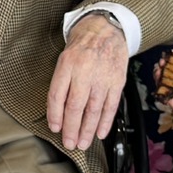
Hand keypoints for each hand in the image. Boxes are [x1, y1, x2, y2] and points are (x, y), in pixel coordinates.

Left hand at [46, 13, 128, 150]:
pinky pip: (111, 106)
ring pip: (94, 109)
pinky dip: (105, 122)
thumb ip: (62, 83)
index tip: (55, 128)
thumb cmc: (82, 46)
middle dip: (71, 129)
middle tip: (69, 143)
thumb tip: (58, 112)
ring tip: (83, 143)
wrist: (106, 29)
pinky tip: (100, 133)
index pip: (57, 95)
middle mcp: (84, 71)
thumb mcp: (65, 58)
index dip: (55, 115)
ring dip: (88, 130)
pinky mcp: (117, 81)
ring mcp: (102, 77)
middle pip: (75, 106)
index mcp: (67, 64)